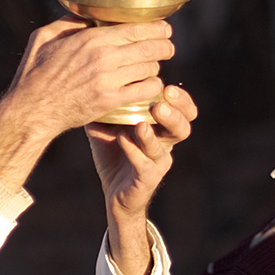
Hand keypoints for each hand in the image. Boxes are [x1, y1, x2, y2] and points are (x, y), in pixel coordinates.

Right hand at [3, 17, 174, 133]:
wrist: (31, 110)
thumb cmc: (34, 74)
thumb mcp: (44, 39)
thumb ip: (67, 23)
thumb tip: (84, 15)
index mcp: (90, 39)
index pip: (135, 28)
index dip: (156, 28)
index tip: (164, 28)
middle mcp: (102, 57)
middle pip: (149, 47)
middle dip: (164, 46)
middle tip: (168, 47)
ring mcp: (108, 80)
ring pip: (149, 68)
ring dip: (156, 67)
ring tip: (156, 66)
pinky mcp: (110, 101)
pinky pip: (143, 90)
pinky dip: (152, 87)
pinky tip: (150, 86)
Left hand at [87, 85, 196, 274]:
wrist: (114, 193)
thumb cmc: (114, 155)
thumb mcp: (109, 126)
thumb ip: (106, 105)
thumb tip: (91, 81)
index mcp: (161, 128)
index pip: (182, 110)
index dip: (180, 98)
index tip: (167, 84)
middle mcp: (165, 144)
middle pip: (183, 126)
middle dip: (176, 110)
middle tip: (164, 96)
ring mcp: (158, 162)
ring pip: (164, 147)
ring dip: (153, 133)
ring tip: (141, 124)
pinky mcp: (147, 179)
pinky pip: (145, 165)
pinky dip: (134, 151)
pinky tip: (122, 140)